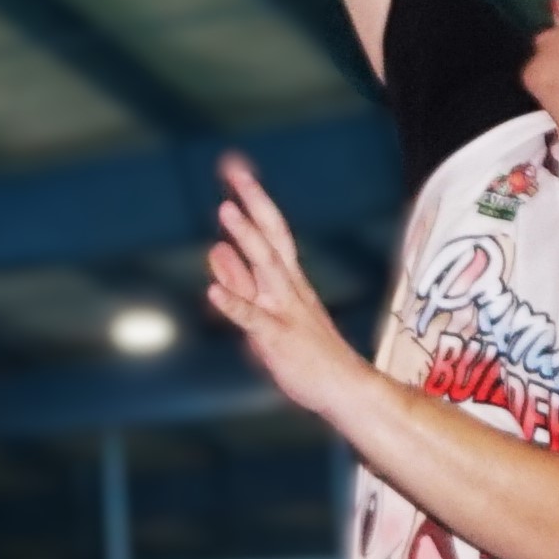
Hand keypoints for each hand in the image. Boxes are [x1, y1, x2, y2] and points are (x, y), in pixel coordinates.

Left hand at [208, 153, 368, 419]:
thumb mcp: (266, 309)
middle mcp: (289, 288)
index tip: (236, 169)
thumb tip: (215, 248)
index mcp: (288, 280)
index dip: (254, 199)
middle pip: (273, 235)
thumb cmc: (308, 352)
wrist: (346, 389)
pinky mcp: (279, 339)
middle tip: (235, 170)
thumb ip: (240, 280)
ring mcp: (286, 311)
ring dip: (247, 239)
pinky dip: (234, 303)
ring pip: (268, 267)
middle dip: (254, 202)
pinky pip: (254, 318)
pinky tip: (212, 291)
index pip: (272, 230)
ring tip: (226, 211)